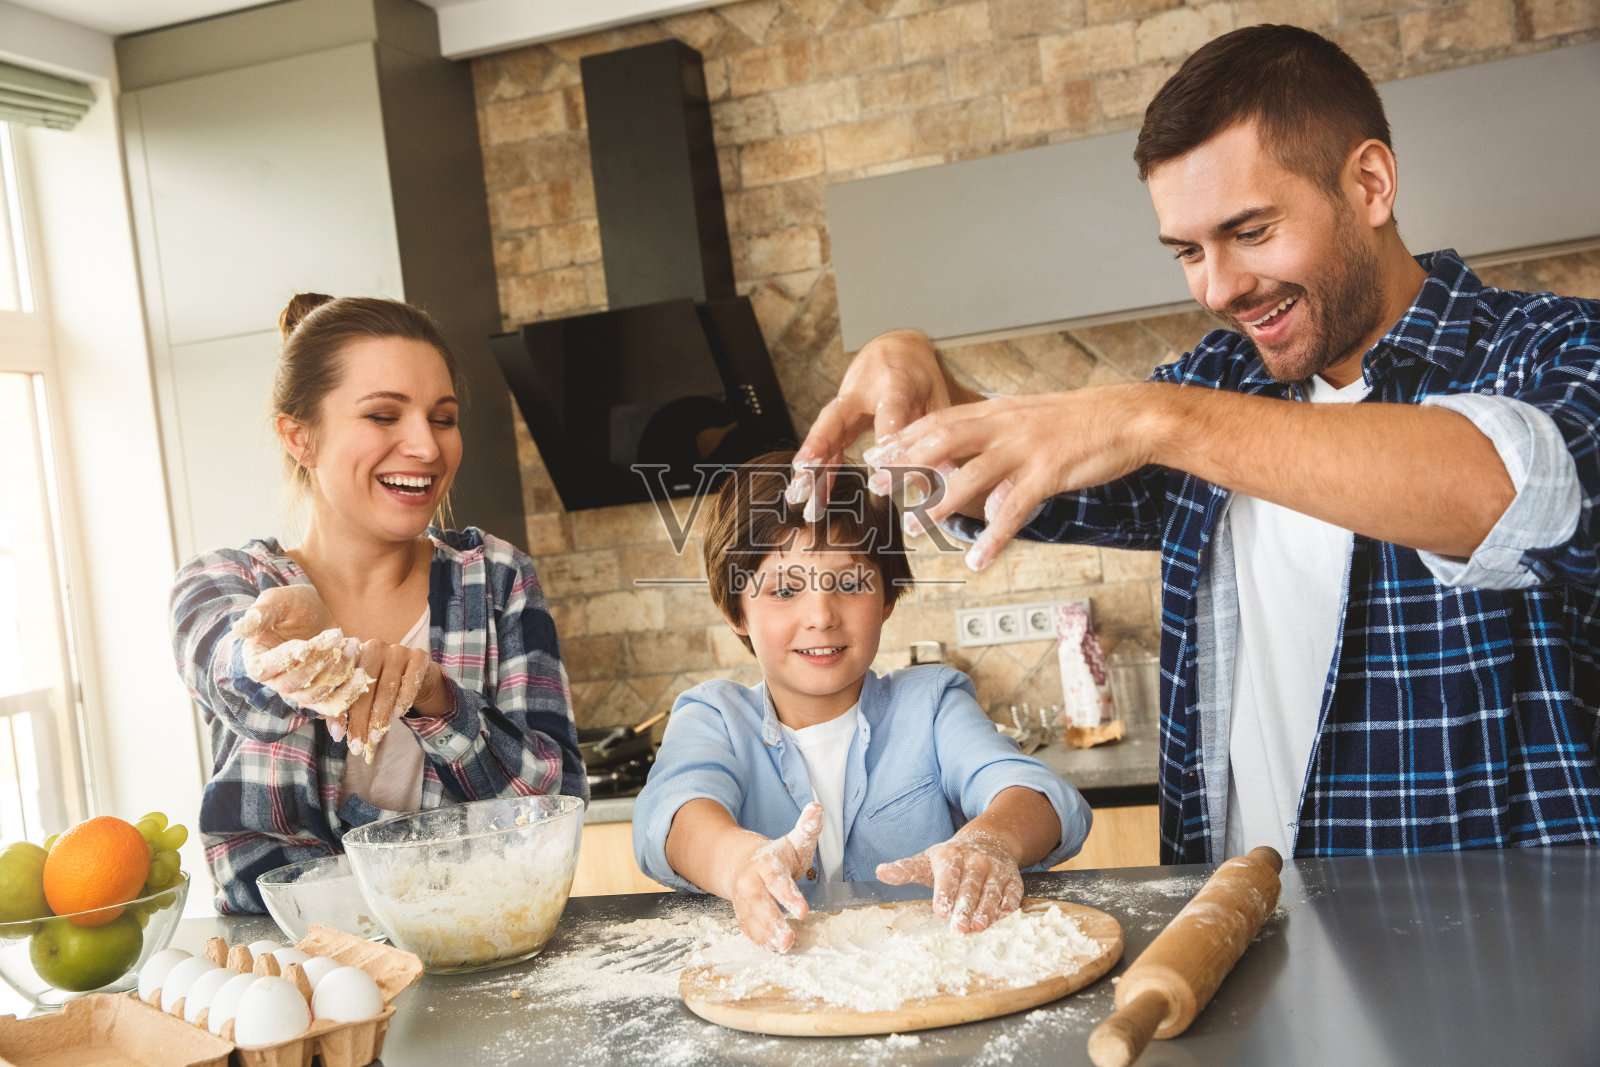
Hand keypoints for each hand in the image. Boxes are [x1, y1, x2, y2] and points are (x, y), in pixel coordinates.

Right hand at [233, 588, 371, 724]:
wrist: (314, 613)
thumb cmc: (291, 606)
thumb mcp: (276, 602)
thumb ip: (260, 614)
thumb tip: (239, 629)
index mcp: (257, 660)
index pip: (264, 669)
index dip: (285, 659)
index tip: (305, 644)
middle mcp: (276, 681)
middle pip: (292, 684)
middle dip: (318, 662)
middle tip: (336, 637)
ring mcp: (299, 690)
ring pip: (314, 695)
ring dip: (335, 673)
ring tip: (352, 646)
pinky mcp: (322, 693)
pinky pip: (333, 705)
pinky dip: (348, 695)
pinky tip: (361, 673)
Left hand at [342, 639, 438, 757]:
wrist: (416, 672)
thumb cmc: (380, 686)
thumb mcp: (359, 696)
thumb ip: (343, 711)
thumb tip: (337, 735)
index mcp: (352, 653)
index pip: (343, 684)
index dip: (340, 711)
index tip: (339, 737)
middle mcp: (374, 646)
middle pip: (365, 687)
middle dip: (361, 719)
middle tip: (359, 744)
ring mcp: (397, 650)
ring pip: (387, 687)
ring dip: (381, 715)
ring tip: (375, 737)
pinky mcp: (418, 655)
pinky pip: (410, 682)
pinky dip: (404, 700)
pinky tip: (398, 715)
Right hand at [730, 803, 822, 952]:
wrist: (742, 862)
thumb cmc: (777, 855)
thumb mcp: (794, 840)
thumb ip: (807, 828)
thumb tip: (817, 807)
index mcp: (765, 864)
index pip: (776, 881)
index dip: (788, 896)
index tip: (803, 911)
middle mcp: (751, 883)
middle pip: (759, 903)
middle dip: (772, 921)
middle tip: (788, 938)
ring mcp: (743, 900)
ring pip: (751, 919)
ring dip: (765, 935)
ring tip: (783, 948)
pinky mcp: (742, 914)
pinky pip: (748, 929)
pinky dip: (759, 940)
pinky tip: (773, 950)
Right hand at [789, 331, 981, 517]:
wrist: (897, 350)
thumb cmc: (920, 377)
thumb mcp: (937, 398)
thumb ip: (938, 434)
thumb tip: (952, 474)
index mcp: (894, 383)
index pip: (887, 413)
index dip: (883, 439)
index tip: (881, 470)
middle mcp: (862, 391)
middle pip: (837, 417)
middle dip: (820, 443)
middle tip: (806, 468)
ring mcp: (846, 404)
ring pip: (824, 433)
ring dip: (810, 464)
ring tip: (799, 493)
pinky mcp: (841, 419)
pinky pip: (828, 445)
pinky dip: (821, 469)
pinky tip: (814, 495)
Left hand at [863, 385, 1156, 570]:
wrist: (1132, 416)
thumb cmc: (1084, 421)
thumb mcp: (1031, 418)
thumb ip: (999, 433)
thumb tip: (971, 452)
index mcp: (999, 411)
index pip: (940, 420)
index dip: (905, 437)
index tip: (876, 453)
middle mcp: (1005, 426)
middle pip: (943, 442)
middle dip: (905, 464)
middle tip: (875, 485)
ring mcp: (1026, 449)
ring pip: (971, 476)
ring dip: (939, 503)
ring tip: (914, 527)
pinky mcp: (1049, 473)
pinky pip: (1014, 509)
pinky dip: (993, 537)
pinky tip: (977, 560)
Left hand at [876, 827, 1023, 933]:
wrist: (990, 841)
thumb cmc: (952, 859)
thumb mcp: (927, 860)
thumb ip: (904, 870)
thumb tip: (880, 872)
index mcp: (952, 857)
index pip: (948, 876)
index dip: (945, 894)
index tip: (940, 911)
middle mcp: (976, 862)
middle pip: (970, 887)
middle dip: (965, 908)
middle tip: (960, 929)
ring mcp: (996, 870)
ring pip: (992, 892)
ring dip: (986, 910)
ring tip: (979, 927)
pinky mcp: (1013, 879)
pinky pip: (1012, 894)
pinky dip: (1008, 906)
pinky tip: (1002, 918)